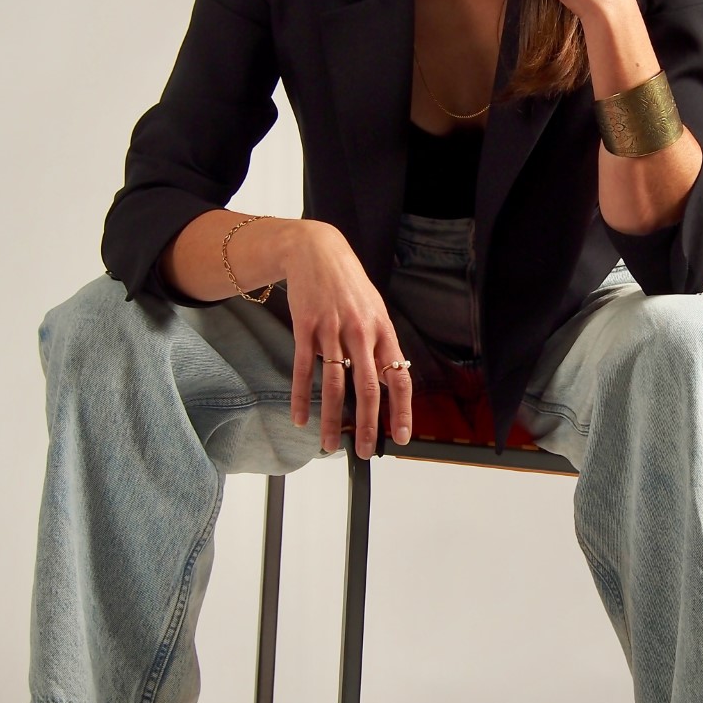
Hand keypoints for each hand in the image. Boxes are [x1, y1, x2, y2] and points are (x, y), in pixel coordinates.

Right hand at [285, 221, 411, 456]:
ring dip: (331, 419)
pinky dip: (302, 397)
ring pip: (335, 385)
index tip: (401, 435)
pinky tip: (301, 418)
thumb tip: (387, 379)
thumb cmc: (348, 284)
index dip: (401, 409)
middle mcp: (361, 333)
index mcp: (383, 330)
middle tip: (363, 450)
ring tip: (330, 445)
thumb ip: (379, 344)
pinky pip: (305, 369)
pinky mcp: (306, 328)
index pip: (398, 377)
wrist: (316, 251)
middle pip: (367, 388)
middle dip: (366, 425)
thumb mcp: (374, 310)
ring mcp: (333, 331)